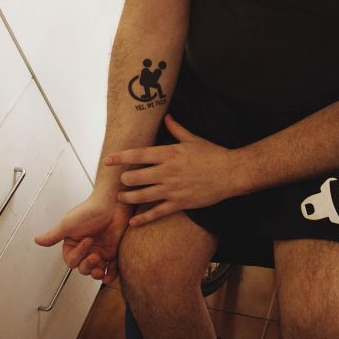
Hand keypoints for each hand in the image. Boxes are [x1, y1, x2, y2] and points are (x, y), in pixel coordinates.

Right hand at [34, 194, 131, 283]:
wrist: (111, 203)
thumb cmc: (90, 210)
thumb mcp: (68, 223)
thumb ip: (53, 235)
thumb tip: (37, 240)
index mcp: (73, 243)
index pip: (71, 260)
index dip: (78, 255)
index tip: (87, 241)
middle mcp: (85, 249)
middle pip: (82, 268)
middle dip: (88, 266)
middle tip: (96, 256)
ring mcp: (99, 251)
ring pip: (95, 271)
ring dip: (97, 274)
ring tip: (100, 269)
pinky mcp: (112, 252)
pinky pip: (111, 268)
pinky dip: (110, 275)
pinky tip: (109, 276)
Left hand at [105, 114, 240, 226]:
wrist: (230, 173)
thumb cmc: (212, 154)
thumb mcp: (193, 139)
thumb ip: (176, 129)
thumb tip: (167, 116)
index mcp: (169, 154)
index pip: (138, 155)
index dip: (121, 158)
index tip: (108, 160)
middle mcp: (167, 172)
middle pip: (136, 177)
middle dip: (124, 180)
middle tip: (121, 181)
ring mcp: (172, 189)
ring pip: (142, 196)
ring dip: (128, 198)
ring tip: (121, 198)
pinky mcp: (180, 203)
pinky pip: (157, 213)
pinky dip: (143, 218)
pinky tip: (133, 222)